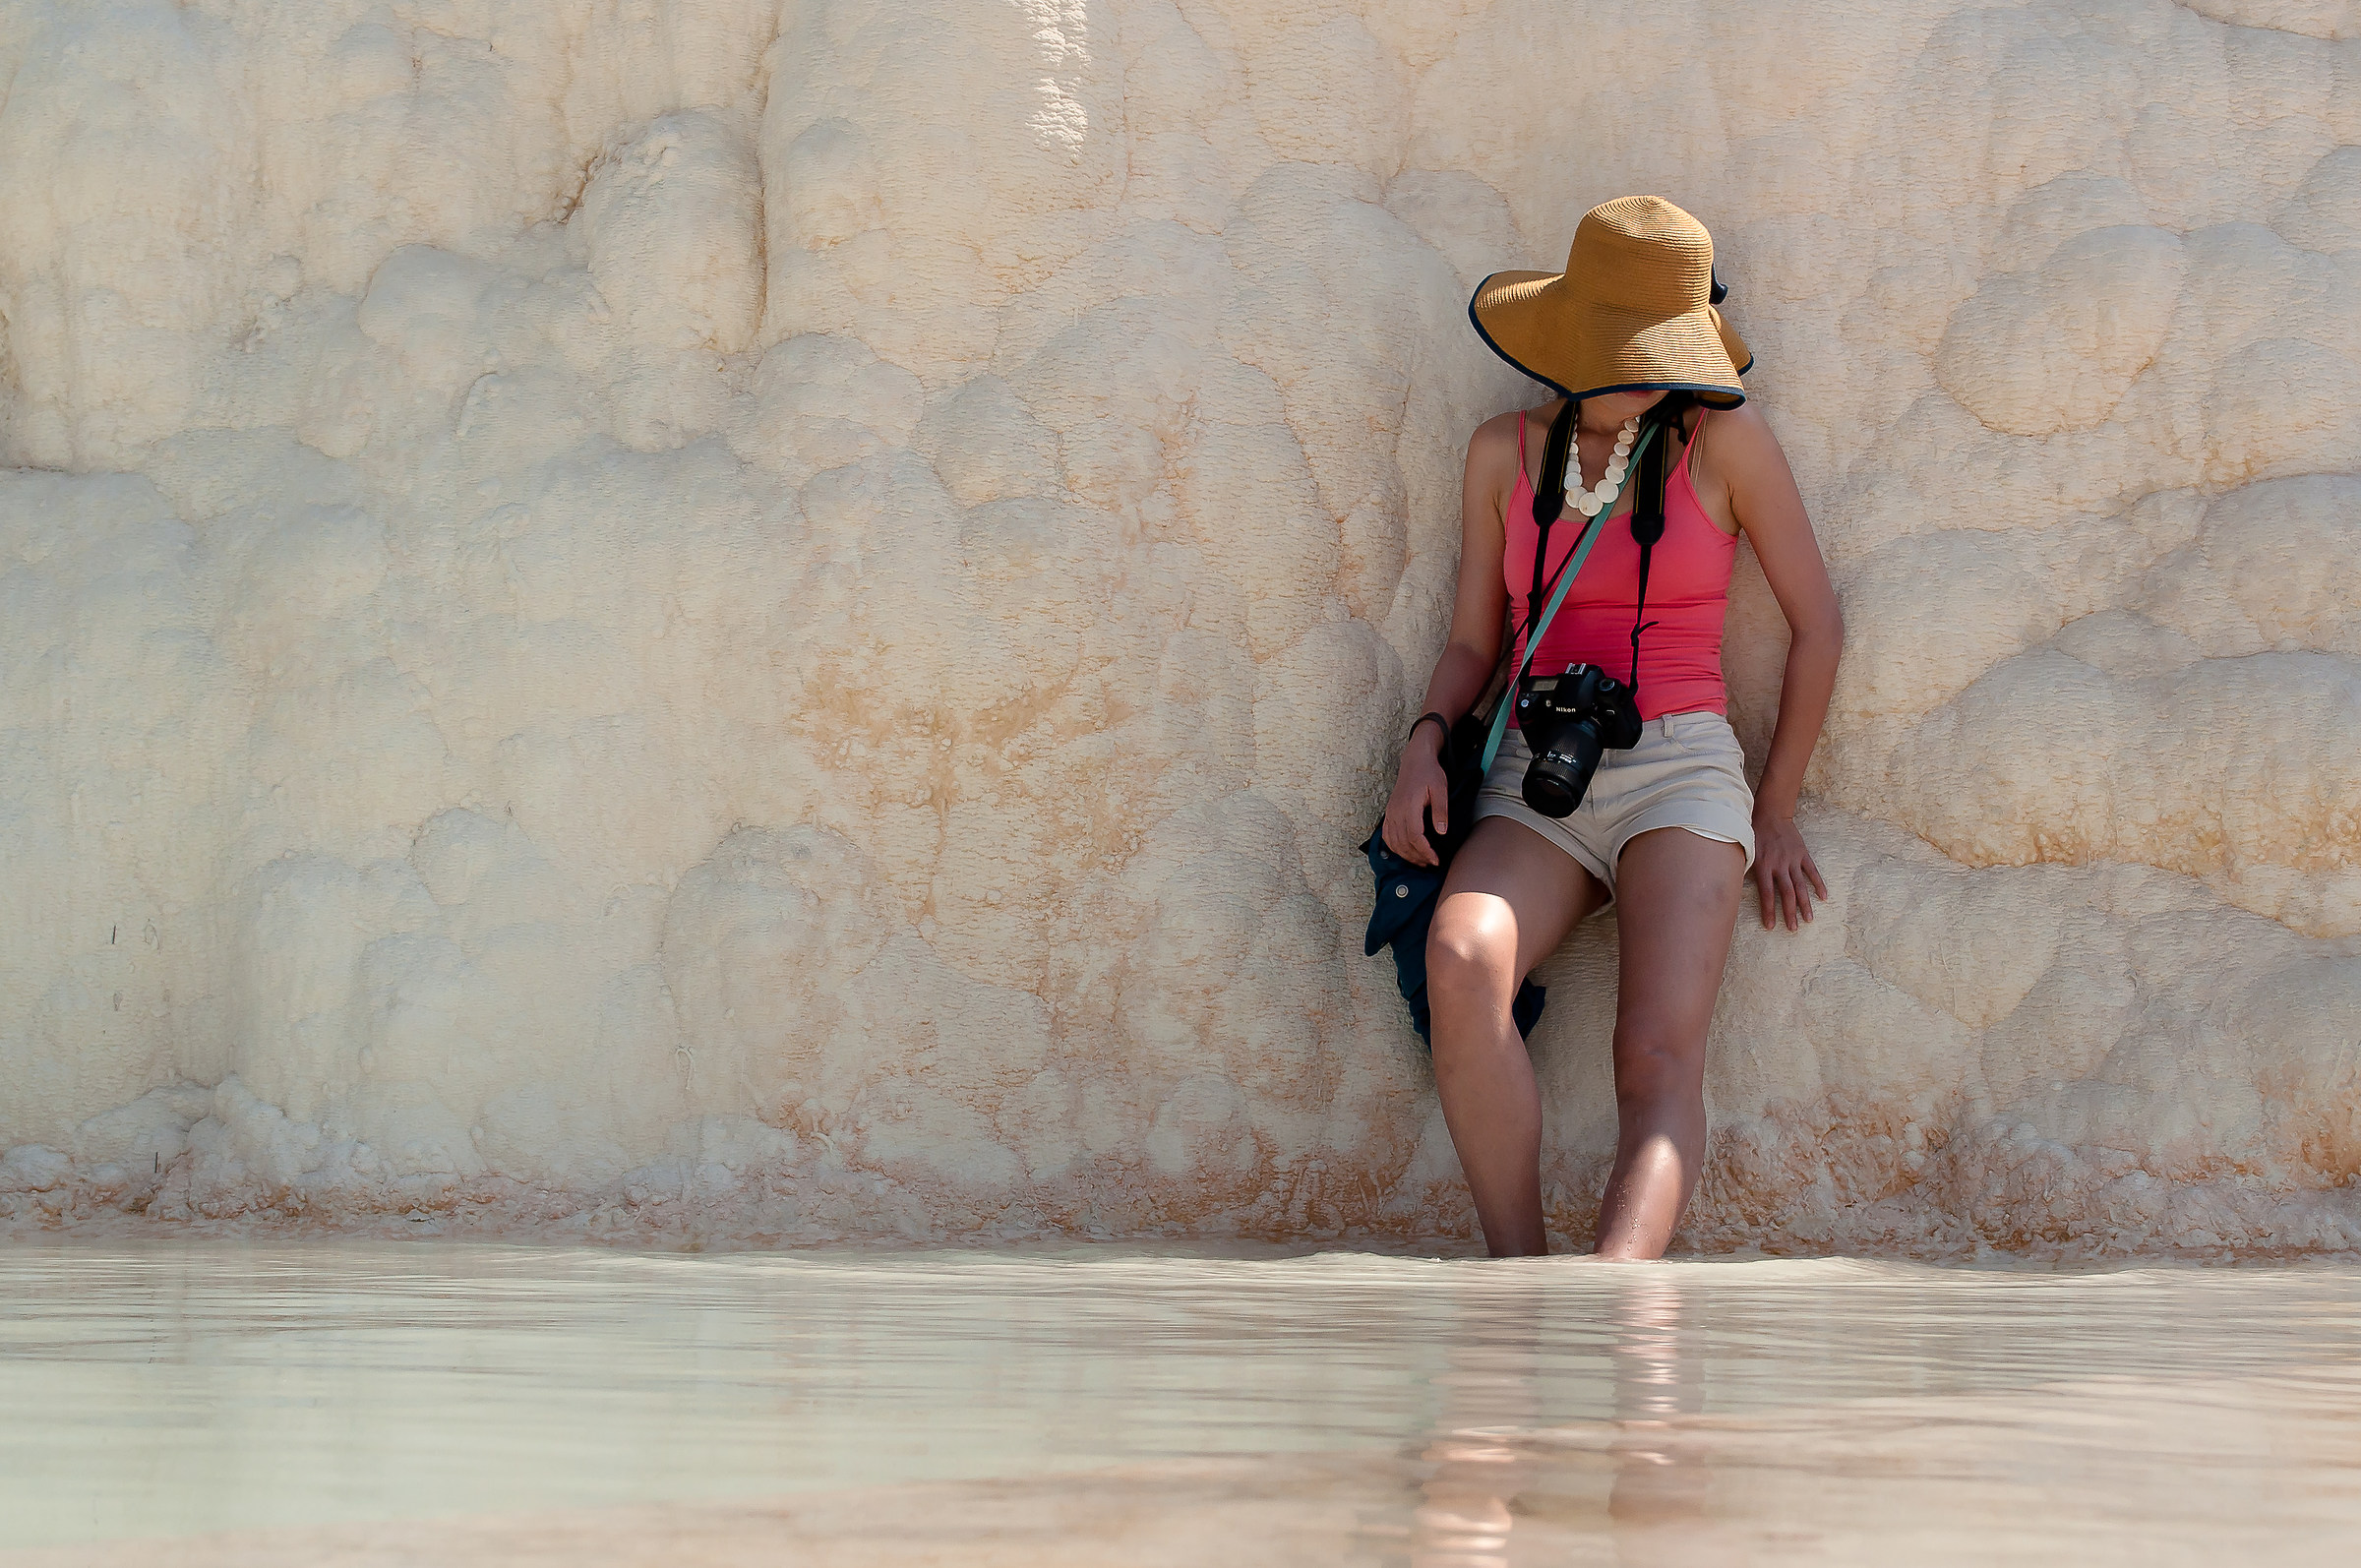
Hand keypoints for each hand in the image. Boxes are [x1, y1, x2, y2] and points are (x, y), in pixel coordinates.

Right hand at [1382, 734, 1449, 866]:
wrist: (1415, 760)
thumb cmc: (1429, 773)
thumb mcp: (1441, 789)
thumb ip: (1441, 811)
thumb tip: (1441, 832)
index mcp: (1409, 805)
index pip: (1414, 836)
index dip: (1424, 852)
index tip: (1435, 860)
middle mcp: (1396, 811)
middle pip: (1403, 843)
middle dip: (1417, 857)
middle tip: (1431, 863)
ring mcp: (1391, 812)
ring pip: (1394, 842)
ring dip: (1406, 855)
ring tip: (1421, 861)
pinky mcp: (1389, 813)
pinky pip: (1387, 835)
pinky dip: (1394, 847)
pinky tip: (1405, 852)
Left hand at [1751, 812, 1827, 930]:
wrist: (1771, 814)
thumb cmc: (1754, 834)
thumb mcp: (1746, 852)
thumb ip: (1746, 870)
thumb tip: (1736, 889)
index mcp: (1764, 866)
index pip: (1766, 894)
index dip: (1768, 911)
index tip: (1771, 927)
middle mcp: (1779, 865)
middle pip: (1786, 893)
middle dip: (1789, 913)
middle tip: (1793, 929)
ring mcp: (1793, 860)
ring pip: (1800, 886)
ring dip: (1805, 904)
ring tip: (1808, 920)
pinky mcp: (1803, 854)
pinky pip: (1812, 871)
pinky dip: (1818, 884)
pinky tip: (1823, 897)